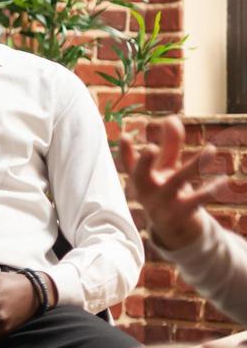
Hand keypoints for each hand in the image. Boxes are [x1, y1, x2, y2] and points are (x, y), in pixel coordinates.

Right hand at [120, 115, 224, 251]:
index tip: (125, 136)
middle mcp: (147, 190)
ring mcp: (162, 203)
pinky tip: (224, 180)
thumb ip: (169, 144)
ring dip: (194, 166)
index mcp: (140, 179)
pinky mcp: (180, 214)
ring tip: (212, 149)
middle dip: (143, 163)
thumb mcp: (167, 168)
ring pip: (177, 182)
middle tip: (151, 148)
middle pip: (140, 176)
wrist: (175, 230)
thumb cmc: (168, 190)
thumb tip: (171, 118)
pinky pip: (197, 200)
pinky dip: (211, 190)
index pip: (128, 164)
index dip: (124, 151)